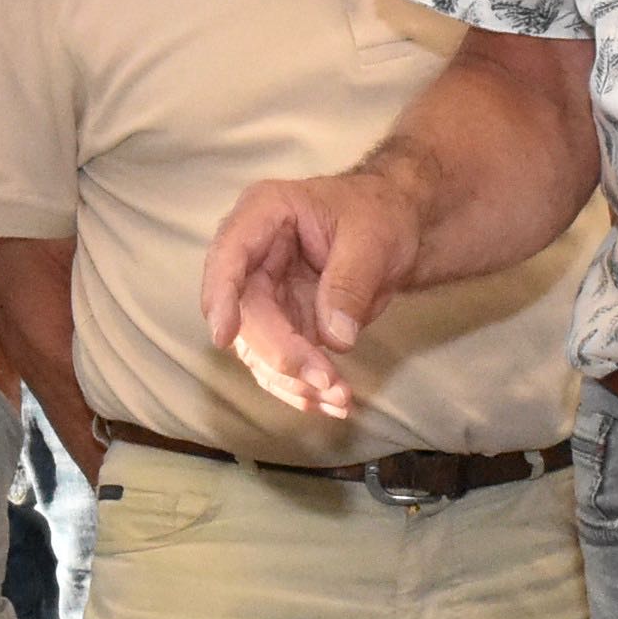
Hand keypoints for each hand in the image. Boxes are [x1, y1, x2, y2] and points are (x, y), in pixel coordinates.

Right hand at [202, 168, 422, 418]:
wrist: (396, 229)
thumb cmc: (379, 214)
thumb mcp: (373, 237)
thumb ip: (350, 283)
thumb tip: (334, 337)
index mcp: (263, 214)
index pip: (228, 256)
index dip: (220, 296)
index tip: (224, 335)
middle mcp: (253, 257)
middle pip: (245, 315)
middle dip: (281, 354)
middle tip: (326, 380)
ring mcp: (265, 294)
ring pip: (257, 348)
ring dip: (293, 381)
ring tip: (340, 398)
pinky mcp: (282, 325)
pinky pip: (279, 363)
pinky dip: (302, 388)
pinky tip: (331, 404)